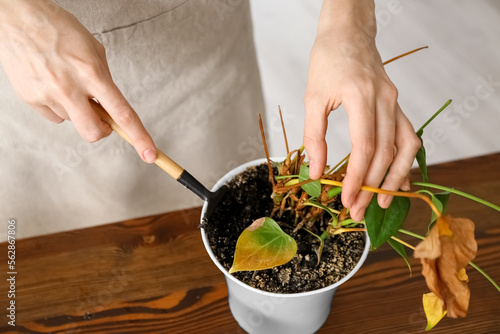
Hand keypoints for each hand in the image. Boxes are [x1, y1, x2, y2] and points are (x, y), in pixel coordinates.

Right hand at [0, 0, 156, 161]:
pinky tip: (53, 86)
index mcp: (92, 73)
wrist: (18, 17)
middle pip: (94, 132)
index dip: (138, 137)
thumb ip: (105, 81)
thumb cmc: (60, 30)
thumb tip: (110, 109)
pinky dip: (58, 107)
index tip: (150, 154)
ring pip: (73, 122)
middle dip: (103, 131)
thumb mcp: (94, 51)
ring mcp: (48, 95)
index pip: (122, 114)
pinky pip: (53, 117)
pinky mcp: (30, 99)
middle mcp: (69, 88)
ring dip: (78, 111)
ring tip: (67, 83)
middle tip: (101, 118)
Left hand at [303, 0, 420, 221]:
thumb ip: (314, 136)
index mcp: (361, 96)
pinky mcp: (397, 104)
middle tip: (358, 211)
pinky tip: (396, 178)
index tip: (347, 200)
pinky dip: (405, 160)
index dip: (356, 178)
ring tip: (382, 201)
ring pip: (406, 147)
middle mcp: (385, 100)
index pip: (364, 147)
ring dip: (394, 178)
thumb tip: (316, 172)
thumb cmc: (327, 61)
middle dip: (371, 185)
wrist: (348, 33)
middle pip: (385, 153)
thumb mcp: (312, 97)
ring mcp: (395, 102)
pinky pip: (408, 136)